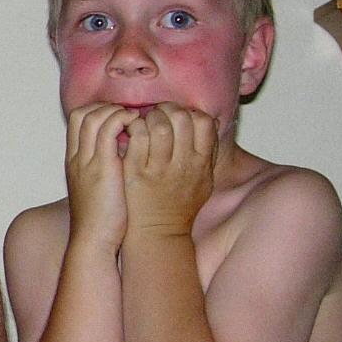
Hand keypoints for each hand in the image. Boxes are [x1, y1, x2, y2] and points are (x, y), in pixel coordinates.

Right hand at [63, 103, 135, 250]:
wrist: (93, 241)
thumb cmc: (101, 222)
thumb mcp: (98, 190)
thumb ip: (106, 171)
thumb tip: (123, 159)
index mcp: (74, 162)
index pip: (77, 122)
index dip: (97, 111)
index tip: (118, 116)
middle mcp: (76, 157)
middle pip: (81, 114)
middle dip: (105, 106)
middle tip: (128, 113)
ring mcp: (86, 160)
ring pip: (92, 116)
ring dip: (115, 110)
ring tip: (134, 117)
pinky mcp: (101, 166)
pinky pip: (107, 129)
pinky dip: (121, 119)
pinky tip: (136, 124)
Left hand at [123, 102, 216, 237]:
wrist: (157, 233)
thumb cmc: (179, 206)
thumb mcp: (204, 181)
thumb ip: (208, 152)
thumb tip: (210, 120)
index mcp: (201, 164)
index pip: (204, 122)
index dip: (189, 112)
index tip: (178, 116)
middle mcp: (184, 165)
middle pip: (182, 118)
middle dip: (167, 109)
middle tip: (157, 114)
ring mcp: (160, 169)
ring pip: (159, 125)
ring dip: (150, 117)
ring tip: (144, 122)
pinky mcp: (136, 173)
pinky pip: (137, 138)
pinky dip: (134, 128)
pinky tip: (131, 132)